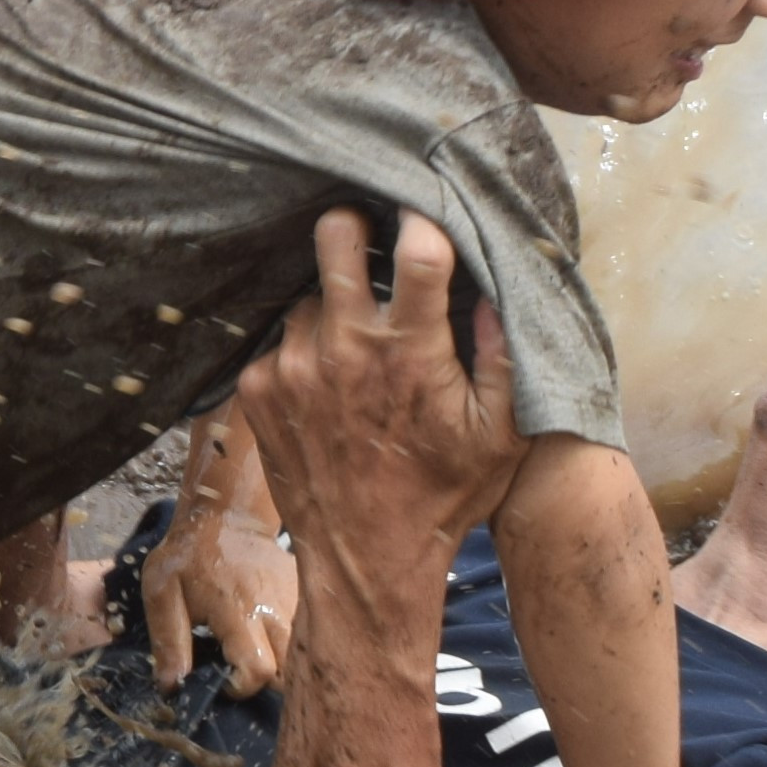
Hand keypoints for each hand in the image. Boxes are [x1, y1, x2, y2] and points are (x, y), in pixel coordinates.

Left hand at [141, 398, 300, 690]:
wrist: (227, 515)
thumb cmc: (189, 555)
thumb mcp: (163, 592)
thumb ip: (168, 641)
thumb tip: (172, 689)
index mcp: (240, 611)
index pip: (259, 670)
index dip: (238, 686)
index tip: (218, 678)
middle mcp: (278, 611)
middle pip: (288, 672)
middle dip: (263, 681)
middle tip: (234, 666)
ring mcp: (297, 603)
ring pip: (300, 657)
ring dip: (277, 664)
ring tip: (247, 650)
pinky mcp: (304, 598)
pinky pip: (303, 636)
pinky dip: (286, 644)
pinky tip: (262, 631)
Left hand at [232, 208, 518, 582]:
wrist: (365, 560)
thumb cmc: (443, 496)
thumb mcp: (502, 435)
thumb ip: (508, 357)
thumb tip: (500, 290)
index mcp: (409, 351)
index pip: (417, 251)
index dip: (422, 219)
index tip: (424, 206)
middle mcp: (344, 348)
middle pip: (334, 238)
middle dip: (353, 226)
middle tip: (370, 240)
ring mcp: (293, 366)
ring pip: (309, 295)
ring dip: (333, 309)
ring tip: (359, 348)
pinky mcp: (258, 387)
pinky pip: (282, 341)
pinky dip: (306, 352)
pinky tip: (329, 386)